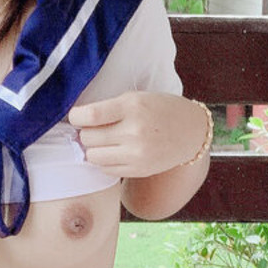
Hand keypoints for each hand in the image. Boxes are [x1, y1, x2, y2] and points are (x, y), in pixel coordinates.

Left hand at [67, 92, 208, 177]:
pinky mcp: (138, 169)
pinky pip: (106, 169)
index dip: (75, 117)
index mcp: (132, 107)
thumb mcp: (137, 98)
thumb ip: (109, 108)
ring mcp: (137, 153)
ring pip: (93, 156)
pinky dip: (104, 161)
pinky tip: (114, 152)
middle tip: (94, 129)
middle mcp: (134, 131)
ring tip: (104, 141)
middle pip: (88, 138)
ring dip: (93, 149)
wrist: (192, 131)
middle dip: (86, 133)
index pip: (89, 116)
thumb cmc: (161, 110)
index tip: (76, 117)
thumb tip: (77, 122)